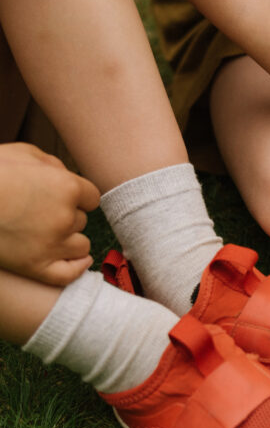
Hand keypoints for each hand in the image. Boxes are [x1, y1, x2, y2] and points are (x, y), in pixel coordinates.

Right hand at [0, 143, 99, 285]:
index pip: (91, 197)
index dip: (76, 197)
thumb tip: (66, 175)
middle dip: (66, 216)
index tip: (59, 198)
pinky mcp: (34, 266)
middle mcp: (64, 217)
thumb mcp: (21, 153)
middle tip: (38, 213)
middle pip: (81, 220)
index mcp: (66, 187)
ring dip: (69, 240)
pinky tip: (76, 260)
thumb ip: (51, 164)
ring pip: (80, 246)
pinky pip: (69, 274)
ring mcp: (51, 244)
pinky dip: (76, 267)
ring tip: (47, 234)